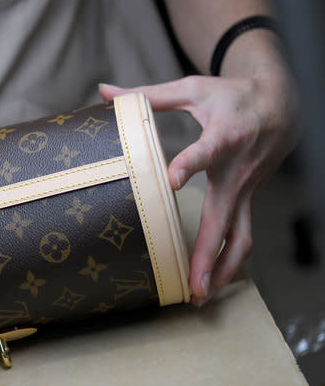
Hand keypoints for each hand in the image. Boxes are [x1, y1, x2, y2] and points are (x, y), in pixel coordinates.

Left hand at [100, 70, 299, 305]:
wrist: (282, 106)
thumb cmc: (231, 96)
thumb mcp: (191, 89)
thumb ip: (147, 94)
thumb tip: (103, 91)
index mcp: (225, 136)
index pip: (206, 152)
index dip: (190, 164)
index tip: (170, 180)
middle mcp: (238, 170)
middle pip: (225, 217)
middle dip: (207, 253)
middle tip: (191, 284)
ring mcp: (246, 191)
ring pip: (241, 237)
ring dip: (222, 270)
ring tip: (199, 297)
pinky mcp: (247, 201)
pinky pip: (242, 237)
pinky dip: (229, 263)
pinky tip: (212, 284)